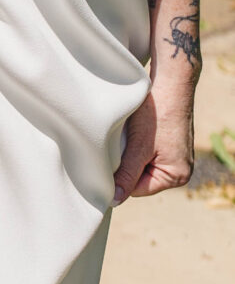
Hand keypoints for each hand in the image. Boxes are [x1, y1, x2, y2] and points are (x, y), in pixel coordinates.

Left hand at [113, 86, 194, 203]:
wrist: (170, 82)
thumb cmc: (158, 113)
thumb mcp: (139, 147)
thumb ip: (126, 175)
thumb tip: (114, 200)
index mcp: (177, 176)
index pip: (138, 189)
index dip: (119, 180)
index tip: (104, 166)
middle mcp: (179, 169)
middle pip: (139, 178)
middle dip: (125, 166)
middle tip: (116, 147)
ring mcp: (174, 156)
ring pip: (140, 164)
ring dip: (129, 154)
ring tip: (125, 138)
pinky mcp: (167, 143)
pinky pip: (145, 152)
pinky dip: (135, 145)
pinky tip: (131, 132)